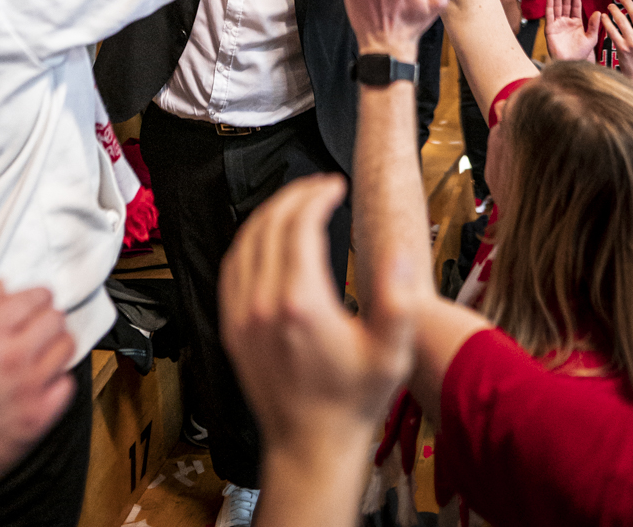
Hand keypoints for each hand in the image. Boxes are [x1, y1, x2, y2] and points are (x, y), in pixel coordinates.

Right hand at [0, 282, 75, 480]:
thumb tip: (1, 288)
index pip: (36, 296)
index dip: (36, 297)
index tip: (33, 304)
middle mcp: (14, 356)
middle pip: (56, 318)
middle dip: (47, 318)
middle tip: (38, 328)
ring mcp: (29, 388)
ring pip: (66, 347)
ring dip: (56, 345)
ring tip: (42, 353)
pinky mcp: (38, 417)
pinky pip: (67, 385)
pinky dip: (58, 380)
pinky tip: (43, 381)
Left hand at [220, 176, 413, 464]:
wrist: (311, 448)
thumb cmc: (353, 403)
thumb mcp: (390, 355)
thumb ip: (398, 303)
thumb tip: (400, 253)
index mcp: (300, 302)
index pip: (300, 224)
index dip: (318, 195)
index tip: (336, 185)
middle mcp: (262, 303)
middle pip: (270, 224)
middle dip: (295, 196)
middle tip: (320, 187)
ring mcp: (241, 315)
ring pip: (246, 241)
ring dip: (271, 214)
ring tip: (298, 204)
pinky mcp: (232, 327)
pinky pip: (232, 267)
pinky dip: (249, 241)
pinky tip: (269, 237)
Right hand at [544, 0, 596, 62]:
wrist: (571, 63)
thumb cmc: (581, 53)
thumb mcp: (591, 38)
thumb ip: (594, 25)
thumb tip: (598, 12)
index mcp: (576, 23)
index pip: (575, 7)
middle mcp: (566, 22)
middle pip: (565, 5)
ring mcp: (557, 24)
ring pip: (557, 7)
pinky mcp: (550, 29)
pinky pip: (549, 16)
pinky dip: (549, 6)